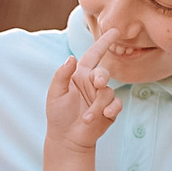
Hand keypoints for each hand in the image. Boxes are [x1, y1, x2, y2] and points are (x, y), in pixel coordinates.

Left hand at [44, 28, 123, 153]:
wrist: (66, 139)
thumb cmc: (58, 115)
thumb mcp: (55, 93)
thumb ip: (62, 75)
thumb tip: (71, 58)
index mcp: (79, 75)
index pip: (93, 55)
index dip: (103, 43)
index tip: (114, 31)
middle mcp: (92, 84)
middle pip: (103, 72)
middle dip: (102, 76)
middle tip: (98, 83)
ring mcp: (102, 97)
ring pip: (108, 93)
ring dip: (98, 105)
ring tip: (86, 118)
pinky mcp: (110, 110)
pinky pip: (117, 104)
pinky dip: (111, 109)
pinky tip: (104, 115)